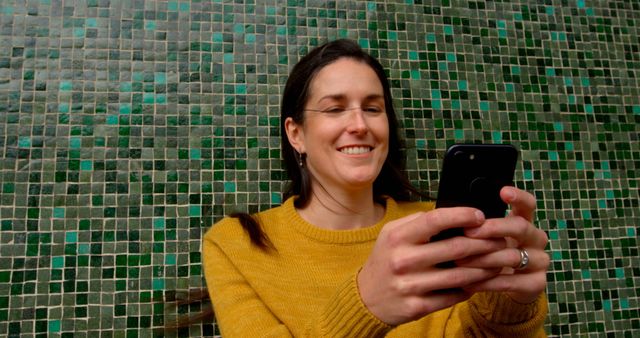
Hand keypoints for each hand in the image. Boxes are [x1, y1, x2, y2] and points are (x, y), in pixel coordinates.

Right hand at [357, 207, 506, 324]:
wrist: (366, 298)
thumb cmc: (385, 260)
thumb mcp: (391, 235)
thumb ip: (417, 222)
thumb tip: (451, 213)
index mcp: (397, 237)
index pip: (434, 220)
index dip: (461, 215)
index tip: (479, 215)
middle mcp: (403, 260)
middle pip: (455, 248)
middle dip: (484, 243)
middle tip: (501, 240)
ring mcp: (410, 285)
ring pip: (460, 276)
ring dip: (485, 268)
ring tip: (498, 262)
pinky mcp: (418, 306)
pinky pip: (453, 296)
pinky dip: (471, 288)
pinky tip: (480, 282)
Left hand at [456, 186, 549, 303]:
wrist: (506, 285)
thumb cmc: (490, 253)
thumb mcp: (486, 237)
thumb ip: (477, 226)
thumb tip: (452, 216)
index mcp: (524, 222)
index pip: (528, 204)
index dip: (518, 196)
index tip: (503, 192)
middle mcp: (535, 239)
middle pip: (520, 227)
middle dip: (493, 228)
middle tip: (469, 232)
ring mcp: (539, 261)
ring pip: (514, 256)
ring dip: (484, 259)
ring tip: (460, 261)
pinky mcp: (536, 283)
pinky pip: (511, 282)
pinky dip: (487, 282)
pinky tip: (469, 282)